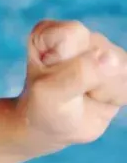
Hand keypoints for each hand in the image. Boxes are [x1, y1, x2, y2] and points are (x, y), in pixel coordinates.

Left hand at [17, 20, 126, 148]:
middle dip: (89, 79)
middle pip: (102, 52)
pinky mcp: (122, 66)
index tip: (50, 76)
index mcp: (50, 33)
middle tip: (68, 90)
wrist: (54, 129)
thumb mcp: (50, 93)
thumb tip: (112, 58)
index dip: (66, 59)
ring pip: (121, 67)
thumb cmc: (44, 107)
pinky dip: (116, 97)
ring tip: (83, 94)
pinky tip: (99, 97)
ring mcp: (103, 49)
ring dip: (103, 90)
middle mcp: (80, 35)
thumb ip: (78, 74)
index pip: (73, 34)